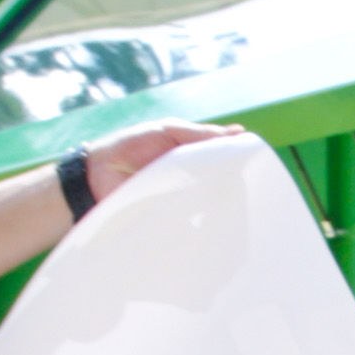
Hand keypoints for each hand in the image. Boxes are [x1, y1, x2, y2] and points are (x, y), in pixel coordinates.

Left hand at [75, 124, 237, 214]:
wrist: (95, 174)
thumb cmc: (129, 146)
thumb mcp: (166, 131)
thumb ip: (198, 134)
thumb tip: (237, 134)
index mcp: (193, 157)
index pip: (224, 159)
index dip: (241, 160)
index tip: (259, 161)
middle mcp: (192, 180)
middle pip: (222, 184)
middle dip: (236, 184)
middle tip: (253, 185)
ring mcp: (184, 201)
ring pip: (211, 204)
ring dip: (222, 204)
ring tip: (237, 203)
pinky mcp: (173, 220)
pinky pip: (194, 223)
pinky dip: (204, 222)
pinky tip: (215, 222)